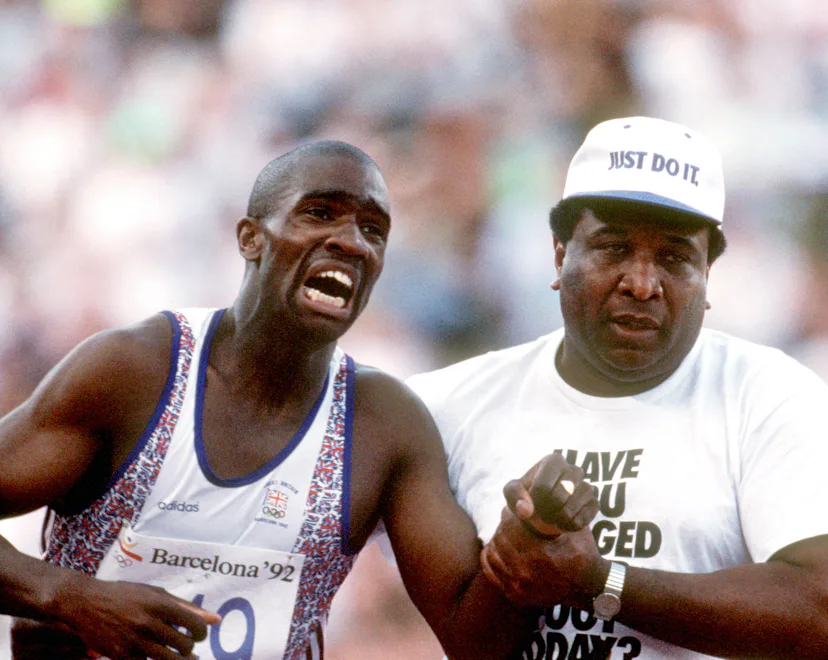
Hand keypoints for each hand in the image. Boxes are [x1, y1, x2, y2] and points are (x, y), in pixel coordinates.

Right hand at [51, 575, 220, 658]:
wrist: (85, 602)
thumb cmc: (125, 595)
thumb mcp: (155, 593)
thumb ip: (186, 607)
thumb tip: (216, 620)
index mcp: (160, 603)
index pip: (194, 624)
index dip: (201, 633)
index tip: (199, 635)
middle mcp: (148, 622)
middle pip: (184, 646)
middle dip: (190, 649)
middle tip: (187, 647)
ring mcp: (134, 641)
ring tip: (180, 656)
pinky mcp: (120, 655)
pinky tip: (152, 654)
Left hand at [480, 505, 605, 608]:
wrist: (586, 587)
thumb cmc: (581, 553)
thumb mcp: (573, 529)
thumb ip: (553, 513)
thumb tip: (535, 496)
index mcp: (540, 555)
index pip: (511, 525)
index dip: (511, 513)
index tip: (514, 508)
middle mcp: (525, 573)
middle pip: (500, 538)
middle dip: (504, 525)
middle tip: (509, 518)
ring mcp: (518, 587)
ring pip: (493, 553)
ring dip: (498, 539)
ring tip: (505, 532)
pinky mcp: (514, 595)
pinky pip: (490, 570)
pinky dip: (491, 556)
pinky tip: (496, 547)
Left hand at [506, 453, 597, 536]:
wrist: (541, 511)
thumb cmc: (526, 496)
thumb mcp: (512, 493)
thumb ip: (515, 497)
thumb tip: (526, 509)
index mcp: (553, 461)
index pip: (543, 485)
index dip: (534, 500)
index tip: (531, 500)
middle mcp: (573, 469)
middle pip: (561, 493)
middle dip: (548, 509)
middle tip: (542, 512)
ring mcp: (586, 486)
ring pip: (576, 503)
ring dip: (561, 516)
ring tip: (553, 518)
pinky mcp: (594, 503)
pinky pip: (587, 515)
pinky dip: (573, 524)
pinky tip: (564, 524)